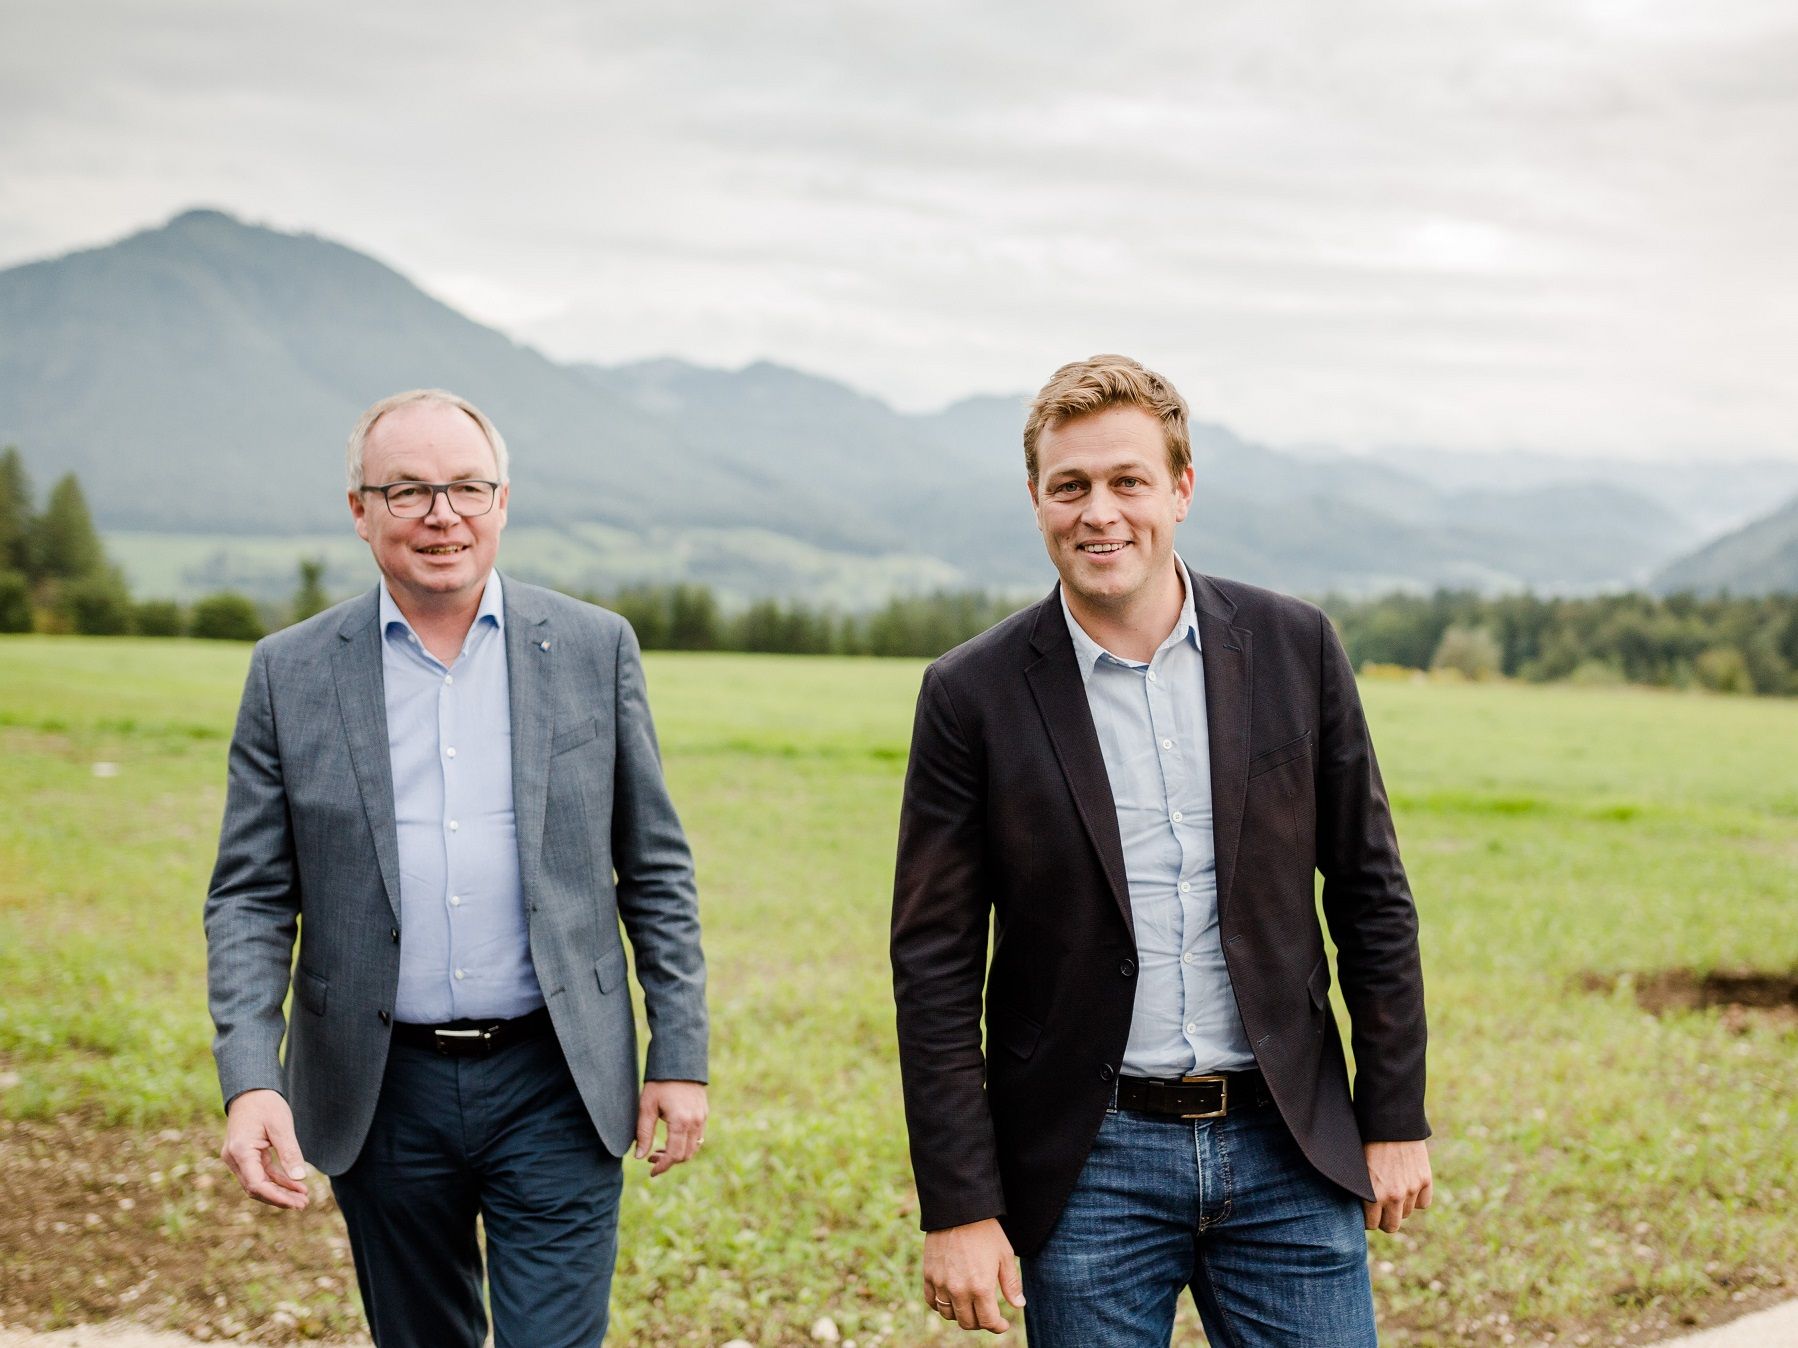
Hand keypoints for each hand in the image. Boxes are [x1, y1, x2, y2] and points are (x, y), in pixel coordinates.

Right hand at [221, 1089, 309, 1209]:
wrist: (251, 1089)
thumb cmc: (265, 1104)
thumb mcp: (281, 1126)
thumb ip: (289, 1152)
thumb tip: (300, 1178)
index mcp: (240, 1151)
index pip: (256, 1184)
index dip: (277, 1197)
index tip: (297, 1202)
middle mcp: (233, 1158)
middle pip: (256, 1188)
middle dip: (280, 1198)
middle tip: (304, 1205)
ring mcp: (237, 1158)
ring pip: (258, 1183)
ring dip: (279, 1191)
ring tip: (303, 1198)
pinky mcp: (244, 1156)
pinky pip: (260, 1173)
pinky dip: (276, 1180)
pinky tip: (295, 1186)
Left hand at [635, 1079, 706, 1177]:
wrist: (679, 1061)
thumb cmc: (659, 1082)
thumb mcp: (647, 1106)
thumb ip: (643, 1133)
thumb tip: (639, 1156)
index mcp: (681, 1121)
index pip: (674, 1155)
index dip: (662, 1167)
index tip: (651, 1171)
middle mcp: (695, 1122)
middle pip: (686, 1155)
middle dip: (669, 1162)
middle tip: (651, 1158)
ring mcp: (702, 1117)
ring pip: (694, 1147)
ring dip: (678, 1154)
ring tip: (659, 1150)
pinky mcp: (704, 1113)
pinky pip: (698, 1137)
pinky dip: (686, 1144)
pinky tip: (671, 1138)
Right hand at [923, 1218, 1024, 1332]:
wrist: (958, 1210)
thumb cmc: (985, 1231)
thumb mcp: (1005, 1255)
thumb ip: (1011, 1283)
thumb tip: (1018, 1305)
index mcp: (981, 1287)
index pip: (988, 1322)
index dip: (998, 1326)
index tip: (1002, 1324)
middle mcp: (959, 1290)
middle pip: (968, 1322)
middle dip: (980, 1323)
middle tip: (987, 1315)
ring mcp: (941, 1284)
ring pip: (949, 1315)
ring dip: (960, 1315)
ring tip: (969, 1307)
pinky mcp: (928, 1275)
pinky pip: (932, 1302)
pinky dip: (941, 1306)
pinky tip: (950, 1300)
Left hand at [1363, 1139, 1431, 1232]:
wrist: (1390, 1122)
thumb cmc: (1367, 1142)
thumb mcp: (1358, 1169)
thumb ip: (1362, 1190)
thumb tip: (1360, 1205)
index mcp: (1373, 1195)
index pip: (1372, 1224)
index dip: (1368, 1219)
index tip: (1366, 1213)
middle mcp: (1394, 1196)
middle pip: (1391, 1226)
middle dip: (1384, 1219)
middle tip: (1380, 1210)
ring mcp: (1411, 1189)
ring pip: (1406, 1213)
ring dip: (1399, 1207)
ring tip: (1392, 1192)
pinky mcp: (1424, 1180)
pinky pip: (1423, 1203)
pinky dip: (1417, 1199)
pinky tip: (1409, 1189)